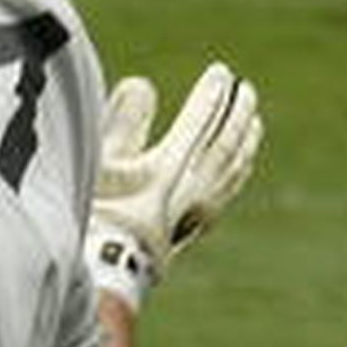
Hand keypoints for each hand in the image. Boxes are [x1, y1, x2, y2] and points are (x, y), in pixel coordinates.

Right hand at [88, 62, 262, 302]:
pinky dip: (239, 169)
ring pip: (233, 169)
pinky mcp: (195, 227)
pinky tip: (240, 165)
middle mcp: (192, 189)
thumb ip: (122, 121)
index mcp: (169, 168)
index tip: (222, 71)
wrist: (102, 275)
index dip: (212, 94)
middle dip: (238, 114)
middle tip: (247, 89)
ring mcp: (199, 211)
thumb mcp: (98, 164)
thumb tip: (144, 84)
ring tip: (254, 121)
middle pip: (226, 144)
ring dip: (246, 141)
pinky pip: (228, 191)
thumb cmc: (92, 215)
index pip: (201, 121)